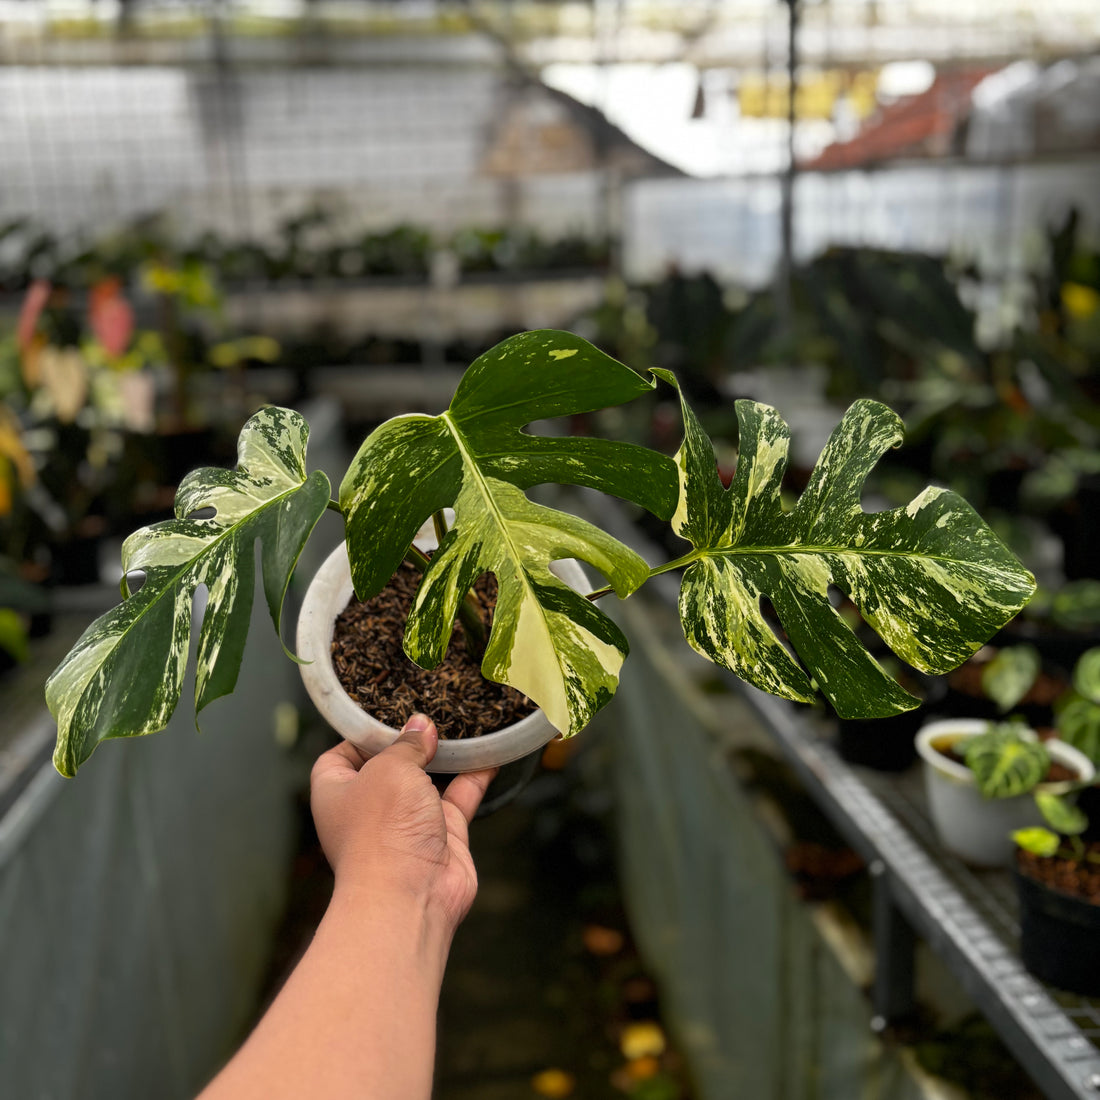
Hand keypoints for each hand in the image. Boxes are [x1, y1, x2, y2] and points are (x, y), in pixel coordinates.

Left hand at [310, 714, 496, 930]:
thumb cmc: (382, 831)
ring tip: (461, 723)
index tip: (386, 712)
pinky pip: (460, 798)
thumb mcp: (389, 768)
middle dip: (410, 741)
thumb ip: (407, 744)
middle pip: (389, 765)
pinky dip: (474, 776)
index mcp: (337, 791)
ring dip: (444, 756)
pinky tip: (490, 752)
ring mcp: (406, 822)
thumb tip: (420, 726)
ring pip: (427, 780)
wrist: (410, 896)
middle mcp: (370, 807)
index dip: (360, 734)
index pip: (340, 755)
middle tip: (431, 711)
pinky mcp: (442, 835)